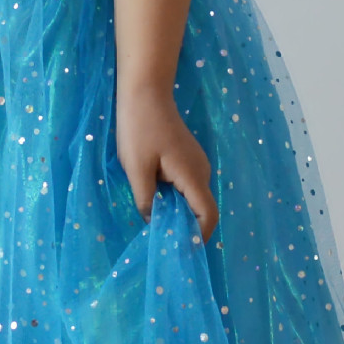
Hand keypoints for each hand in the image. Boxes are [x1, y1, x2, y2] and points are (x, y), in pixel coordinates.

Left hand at [116, 83, 217, 239]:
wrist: (145, 92)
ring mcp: (196, 163)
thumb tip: (153, 223)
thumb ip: (145, 199)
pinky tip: (155, 201)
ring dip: (178, 213)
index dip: (199, 236)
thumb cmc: (139, 128)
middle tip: (161, 241)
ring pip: (193, 198)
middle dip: (185, 227)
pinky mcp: (187, 158)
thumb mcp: (136, 168)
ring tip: (155, 223)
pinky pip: (187, 187)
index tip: (181, 250)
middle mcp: (201, 171)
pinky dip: (175, 199)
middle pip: (202, 209)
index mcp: (192, 175)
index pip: (208, 214)